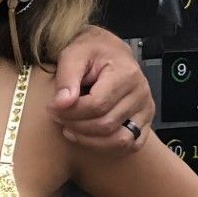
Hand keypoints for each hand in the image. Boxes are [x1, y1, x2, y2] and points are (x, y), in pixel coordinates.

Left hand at [50, 27, 153, 151]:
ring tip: (69, 128)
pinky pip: (130, 144)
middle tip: (58, 117)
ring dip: (89, 139)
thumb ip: (66, 79)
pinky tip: (86, 135)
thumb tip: (61, 104)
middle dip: (76, 125)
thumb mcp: (73, 55)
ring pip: (119, 139)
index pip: (97, 105)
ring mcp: (146, 109)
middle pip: (106, 124)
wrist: (108, 51)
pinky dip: (106, 145)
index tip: (51, 108)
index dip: (71, 111)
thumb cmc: (90, 52)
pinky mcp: (145, 122)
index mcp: (126, 73)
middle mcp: (141, 93)